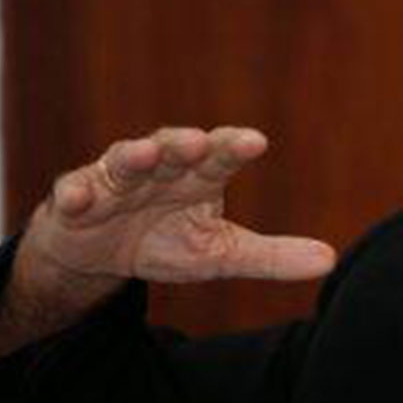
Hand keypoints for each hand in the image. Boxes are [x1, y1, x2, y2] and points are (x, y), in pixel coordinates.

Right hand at [0, 127, 335, 362]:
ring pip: (124, 161)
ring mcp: (116, 181)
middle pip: (172, 148)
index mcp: (199, 177)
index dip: (234, 147)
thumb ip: (272, 256)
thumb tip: (330, 261)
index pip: (221, 156)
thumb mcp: (221, 254)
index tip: (256, 142)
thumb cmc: (168, 240)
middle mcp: (160, 169)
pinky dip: (73, 194)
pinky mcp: (76, 198)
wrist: (102, 253)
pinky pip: (72, 192)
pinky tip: (75, 199)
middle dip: (183, 144)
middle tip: (196, 142)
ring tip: (142, 154)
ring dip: (132, 157)